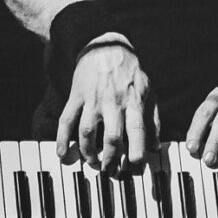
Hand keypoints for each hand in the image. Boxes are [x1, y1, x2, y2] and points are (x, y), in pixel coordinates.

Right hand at [56, 42, 158, 171]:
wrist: (106, 46)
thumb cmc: (130, 73)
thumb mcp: (148, 92)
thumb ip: (153, 120)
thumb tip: (155, 147)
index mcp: (133, 101)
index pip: (137, 131)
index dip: (136, 152)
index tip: (134, 168)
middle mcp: (113, 102)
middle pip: (112, 137)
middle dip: (111, 160)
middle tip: (110, 171)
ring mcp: (93, 99)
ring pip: (87, 132)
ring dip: (88, 152)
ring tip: (92, 163)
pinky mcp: (76, 96)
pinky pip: (66, 120)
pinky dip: (62, 139)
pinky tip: (62, 154)